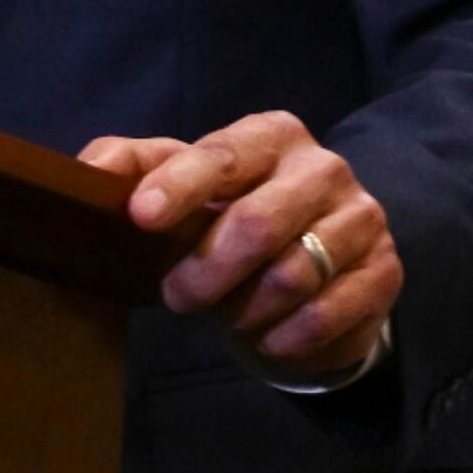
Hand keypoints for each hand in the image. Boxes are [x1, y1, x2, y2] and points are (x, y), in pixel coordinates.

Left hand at [78, 111, 401, 377]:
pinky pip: (327, 314)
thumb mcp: (182, 184)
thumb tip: (89, 170)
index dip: (181, 185)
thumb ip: (135, 169)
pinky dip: (285, 336)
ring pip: (293, 275)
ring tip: (229, 315)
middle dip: (205, 271)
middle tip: (176, 298)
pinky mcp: (384, 270)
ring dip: (245, 310)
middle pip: (258, 222)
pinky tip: (268, 336)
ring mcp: (362, 218)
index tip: (142, 217)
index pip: (224, 155)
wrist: (320, 261)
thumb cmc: (233, 215)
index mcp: (272, 136)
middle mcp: (325, 168)